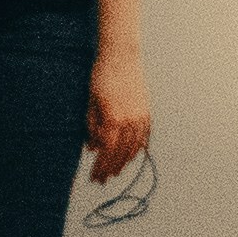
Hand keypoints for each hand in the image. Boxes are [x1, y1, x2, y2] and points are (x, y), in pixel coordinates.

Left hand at [86, 44, 153, 179]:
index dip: (100, 167)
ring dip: (124, 162)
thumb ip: (91, 126)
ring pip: (134, 148)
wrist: (122, 56)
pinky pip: (143, 137)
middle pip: (120, 154)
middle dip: (110, 169)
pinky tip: (130, 156)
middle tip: (101, 180)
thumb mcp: (90, 101)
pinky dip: (137, 150)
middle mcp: (130, 121)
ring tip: (114, 172)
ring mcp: (140, 117)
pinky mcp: (146, 112)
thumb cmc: (101, 76)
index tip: (94, 177)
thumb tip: (92, 148)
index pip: (107, 152)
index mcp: (113, 119)